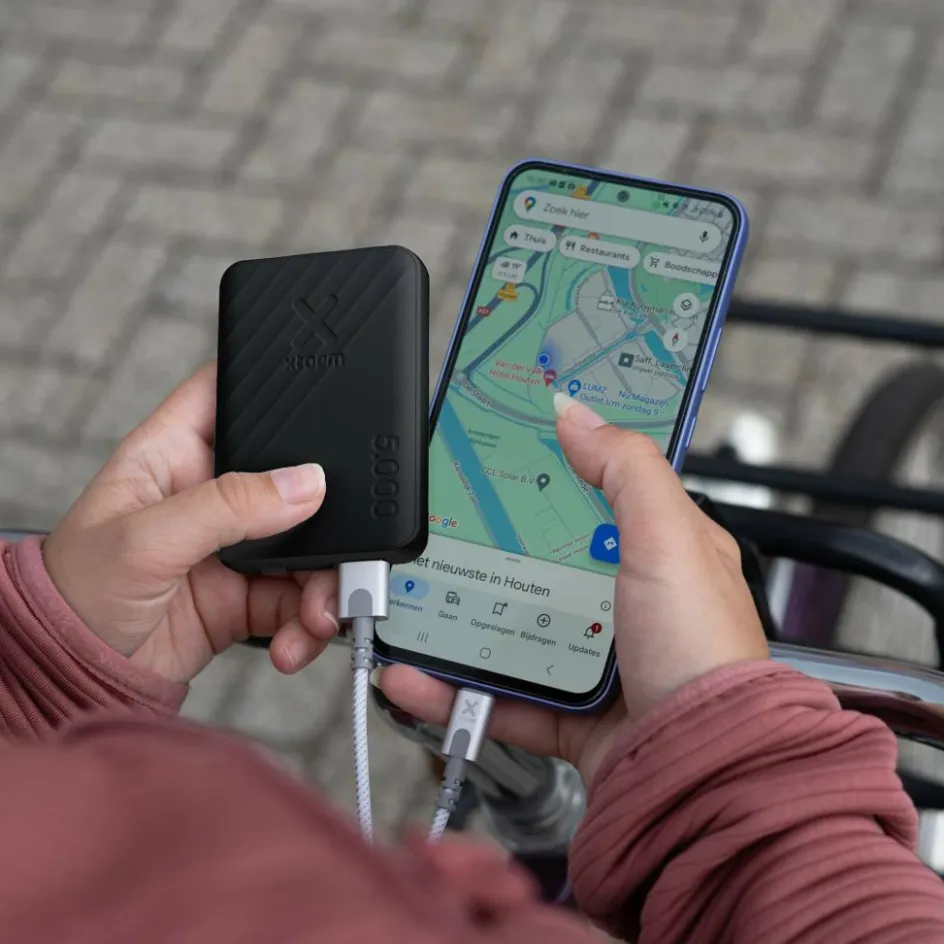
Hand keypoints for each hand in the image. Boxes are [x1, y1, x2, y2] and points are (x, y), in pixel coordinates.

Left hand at [43, 364, 339, 684]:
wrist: (74, 679)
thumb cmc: (74, 593)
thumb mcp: (147, 538)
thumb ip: (228, 505)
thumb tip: (306, 483)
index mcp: (175, 454)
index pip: (227, 394)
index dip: (271, 386)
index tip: (325, 401)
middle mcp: (211, 494)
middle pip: (292, 481)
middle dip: (326, 517)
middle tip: (344, 551)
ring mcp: (234, 546)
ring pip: (307, 547)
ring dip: (326, 581)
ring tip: (321, 615)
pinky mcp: (246, 595)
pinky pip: (299, 598)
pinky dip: (310, 621)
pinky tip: (298, 640)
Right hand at [378, 393, 767, 783]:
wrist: (704, 772)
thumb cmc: (704, 653)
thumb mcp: (669, 540)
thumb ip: (626, 470)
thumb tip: (575, 413)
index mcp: (662, 552)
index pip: (604, 490)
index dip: (560, 462)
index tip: (508, 442)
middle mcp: (629, 604)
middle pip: (545, 558)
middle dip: (490, 540)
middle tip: (441, 515)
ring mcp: (596, 661)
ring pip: (512, 627)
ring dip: (458, 617)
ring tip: (411, 598)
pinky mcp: (568, 714)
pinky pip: (499, 695)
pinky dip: (454, 689)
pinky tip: (415, 675)